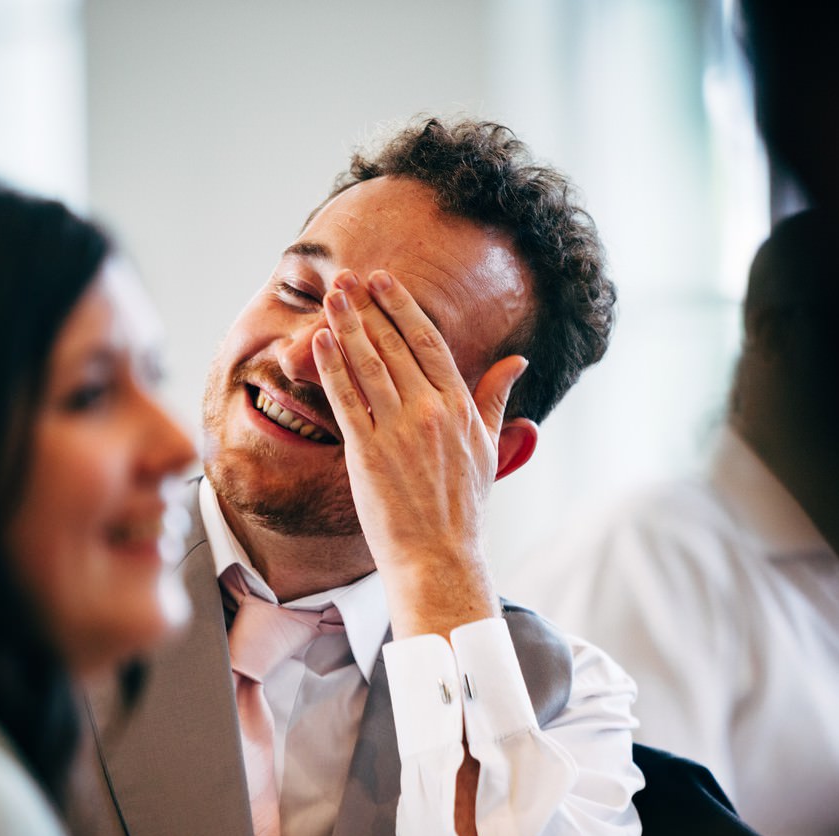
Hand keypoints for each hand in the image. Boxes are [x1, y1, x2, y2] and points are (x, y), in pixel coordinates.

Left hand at [310, 268, 527, 638]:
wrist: (439, 556)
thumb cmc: (463, 508)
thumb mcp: (488, 448)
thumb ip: (495, 398)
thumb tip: (518, 360)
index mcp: (460, 407)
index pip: (429, 343)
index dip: (403, 308)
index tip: (385, 282)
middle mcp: (431, 412)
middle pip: (396, 345)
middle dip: (370, 306)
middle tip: (350, 277)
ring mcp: (399, 431)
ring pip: (369, 364)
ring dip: (348, 325)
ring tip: (332, 296)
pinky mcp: (369, 453)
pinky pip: (347, 400)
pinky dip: (332, 367)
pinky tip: (320, 340)